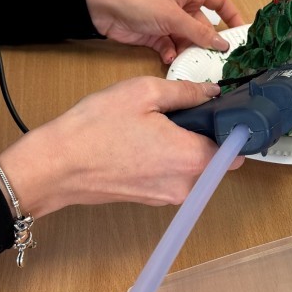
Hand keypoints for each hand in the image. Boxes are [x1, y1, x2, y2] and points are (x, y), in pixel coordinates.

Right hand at [0, 77, 243, 218]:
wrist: (55, 167)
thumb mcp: (143, 93)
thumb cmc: (95, 129)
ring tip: (156, 125)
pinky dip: (167, 159)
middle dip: (206, 135)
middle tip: (182, 112)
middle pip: (216, 159)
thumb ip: (186, 92)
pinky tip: (143, 141)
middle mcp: (186, 185)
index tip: (228, 114)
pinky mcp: (152, 199)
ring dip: (185, 146)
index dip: (234, 130)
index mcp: (192, 158)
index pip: (236, 150)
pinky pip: (173, 175)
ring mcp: (168, 196)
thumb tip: (211, 92)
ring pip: (194, 167)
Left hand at [85, 0, 243, 62]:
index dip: (232, 16)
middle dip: (209, 43)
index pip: (219, 2)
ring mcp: (170, 22)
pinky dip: (172, 55)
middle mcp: (183, 7)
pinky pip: (173, 48)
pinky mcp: (158, 36)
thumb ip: (199, 32)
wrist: (103, 10)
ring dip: (190, 52)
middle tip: (218, 60)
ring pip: (189, 41)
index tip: (241, 35)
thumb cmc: (137, 1)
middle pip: (205, 27)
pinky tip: (168, 58)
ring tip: (193, 64)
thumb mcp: (173, 16)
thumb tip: (222, 44)